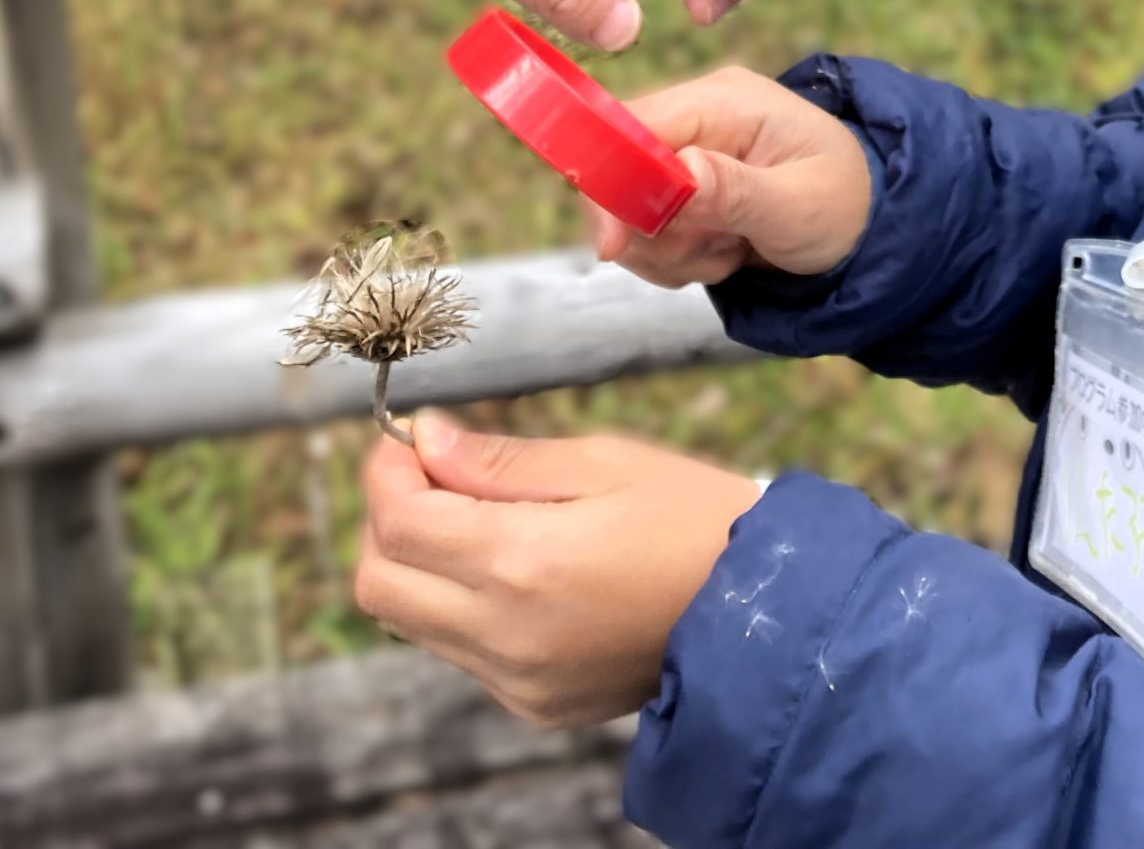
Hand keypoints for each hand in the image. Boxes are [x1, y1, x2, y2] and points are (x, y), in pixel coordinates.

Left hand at [355, 413, 760, 728]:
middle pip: (380, 584)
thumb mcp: (602, 461)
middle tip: (434, 479)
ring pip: (411, 622)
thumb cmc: (691, 517)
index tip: (408, 441)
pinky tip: (522, 571)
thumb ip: (499, 459)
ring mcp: (518, 681)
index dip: (386, 473)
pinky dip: (464, 606)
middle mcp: (507, 635)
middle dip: (388, 522)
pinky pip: (461, 653)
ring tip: (483, 520)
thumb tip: (423, 439)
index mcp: (524, 563)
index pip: (398, 524)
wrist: (763, 609)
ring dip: (422, 566)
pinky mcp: (537, 705)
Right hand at [592, 67, 874, 285]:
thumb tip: (682, 172)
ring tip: (732, 251)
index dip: (612, 183)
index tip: (616, 244)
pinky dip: (676, 258)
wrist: (869, 230)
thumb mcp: (799, 206)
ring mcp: (684, 155)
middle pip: (618, 175)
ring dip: (670, 252)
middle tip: (712, 252)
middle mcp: (695, 118)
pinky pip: (645, 233)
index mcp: (724, 101)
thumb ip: (737, 191)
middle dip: (653, 231)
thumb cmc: (846, 206)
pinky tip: (725, 254)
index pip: (633, 126)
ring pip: (628, 214)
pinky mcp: (680, 191)